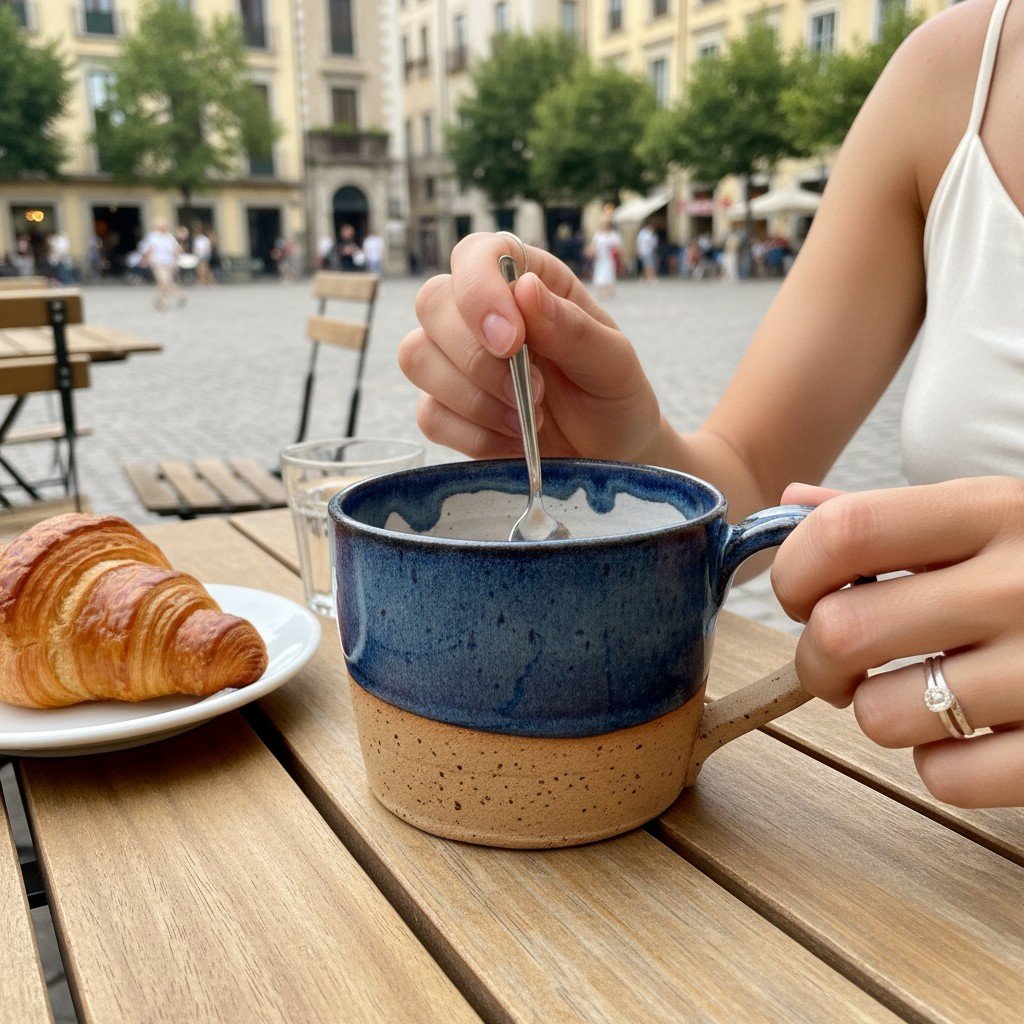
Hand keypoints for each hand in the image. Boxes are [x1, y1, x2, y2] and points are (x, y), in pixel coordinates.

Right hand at [399, 233, 676, 462]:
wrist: (610, 454)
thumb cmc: (614, 396)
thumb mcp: (613, 361)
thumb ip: (573, 329)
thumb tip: (525, 289)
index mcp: (524, 281)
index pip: (474, 255)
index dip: (479, 290)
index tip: (510, 340)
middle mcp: (480, 314)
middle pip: (432, 303)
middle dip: (478, 358)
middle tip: (536, 391)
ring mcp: (456, 361)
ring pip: (417, 357)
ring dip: (474, 398)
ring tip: (528, 418)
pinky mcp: (446, 409)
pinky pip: (429, 414)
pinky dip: (473, 434)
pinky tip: (512, 438)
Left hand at [771, 477, 1023, 807]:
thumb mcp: (990, 513)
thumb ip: (889, 513)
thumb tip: (792, 503)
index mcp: (992, 511)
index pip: (842, 532)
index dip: (793, 570)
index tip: (801, 594)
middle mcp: (1020, 585)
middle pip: (842, 631)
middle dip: (817, 658)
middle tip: (839, 661)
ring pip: (881, 715)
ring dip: (879, 711)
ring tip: (916, 691)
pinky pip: (945, 777)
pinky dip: (939, 764)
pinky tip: (969, 732)